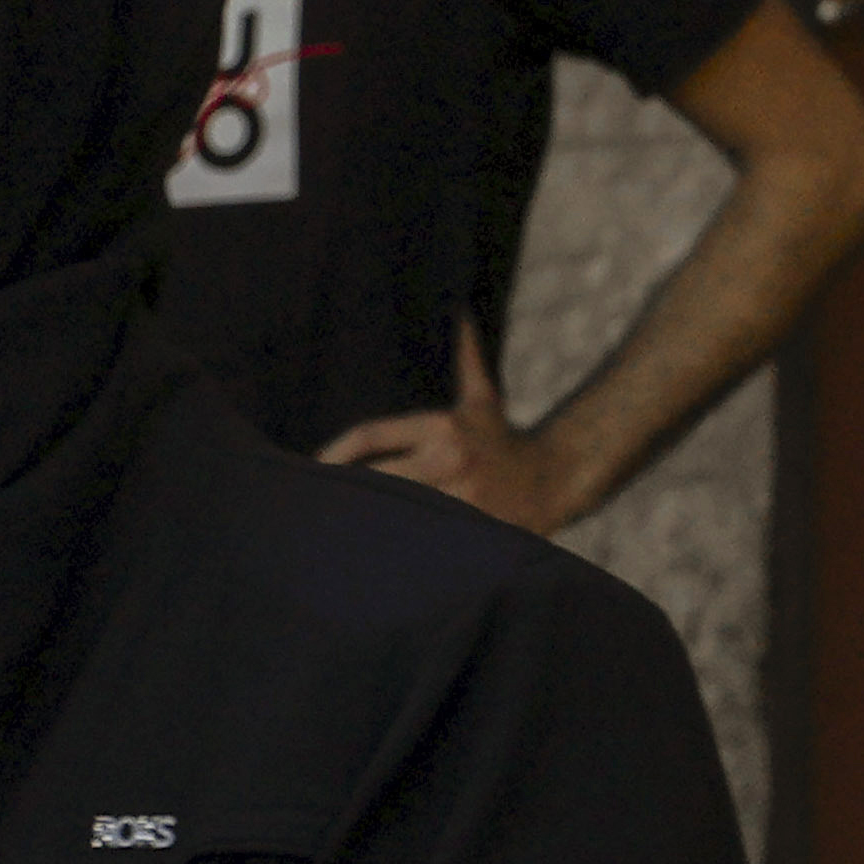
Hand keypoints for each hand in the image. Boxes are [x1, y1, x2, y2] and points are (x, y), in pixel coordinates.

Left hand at [317, 325, 576, 532]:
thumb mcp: (483, 399)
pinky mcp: (469, 530)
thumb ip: (466, 359)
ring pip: (393, 513)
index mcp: (442, 427)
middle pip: (374, 479)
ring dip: (361, 520)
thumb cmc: (505, 440)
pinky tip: (368, 550)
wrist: (556, 479)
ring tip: (327, 528)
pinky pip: (417, 540)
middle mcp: (449, 460)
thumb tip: (461, 313)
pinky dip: (392, 543)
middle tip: (307, 501)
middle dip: (341, 491)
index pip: (370, 435)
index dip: (334, 452)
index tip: (311, 464)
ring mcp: (460, 498)